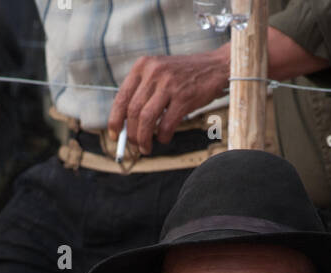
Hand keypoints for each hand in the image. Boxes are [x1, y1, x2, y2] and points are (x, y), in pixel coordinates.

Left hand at [108, 50, 230, 153]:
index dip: (115, 120)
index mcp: (143, 66)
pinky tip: (165, 138)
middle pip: (133, 111)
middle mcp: (153, 72)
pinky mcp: (184, 97)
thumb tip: (127, 124)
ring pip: (146, 119)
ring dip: (144, 139)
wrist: (215, 66)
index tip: (114, 135)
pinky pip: (167, 124)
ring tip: (146, 148)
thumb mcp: (159, 73)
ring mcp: (169, 84)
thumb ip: (143, 92)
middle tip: (135, 145)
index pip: (121, 97)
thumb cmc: (185, 75)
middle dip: (132, 134)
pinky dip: (163, 136)